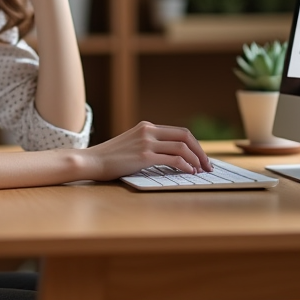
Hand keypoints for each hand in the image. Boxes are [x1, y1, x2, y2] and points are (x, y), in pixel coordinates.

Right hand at [81, 121, 212, 180]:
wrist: (91, 161)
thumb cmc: (110, 158)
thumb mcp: (131, 144)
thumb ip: (148, 145)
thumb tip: (170, 157)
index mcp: (147, 127)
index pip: (179, 132)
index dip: (194, 145)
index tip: (201, 157)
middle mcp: (148, 131)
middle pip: (185, 136)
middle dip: (200, 151)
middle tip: (207, 165)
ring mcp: (146, 142)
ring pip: (182, 147)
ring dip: (196, 159)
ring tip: (201, 171)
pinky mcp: (144, 156)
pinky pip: (173, 159)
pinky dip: (185, 165)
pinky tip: (189, 172)